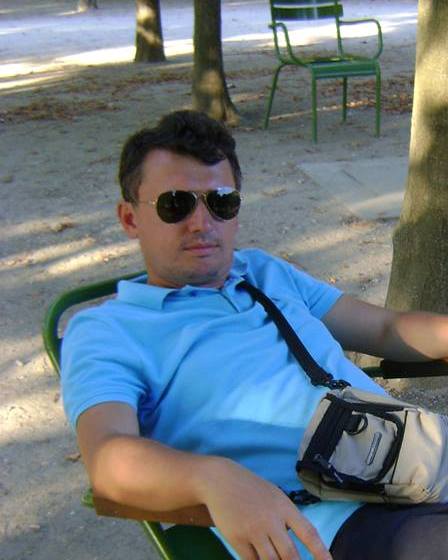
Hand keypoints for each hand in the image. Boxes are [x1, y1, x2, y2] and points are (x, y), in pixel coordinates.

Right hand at [196, 457, 331, 559]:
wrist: (220, 480)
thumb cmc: (251, 489)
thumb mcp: (274, 496)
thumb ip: (287, 518)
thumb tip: (299, 544)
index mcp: (284, 507)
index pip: (308, 533)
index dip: (321, 552)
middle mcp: (271, 519)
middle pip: (290, 555)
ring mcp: (253, 530)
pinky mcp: (237, 538)